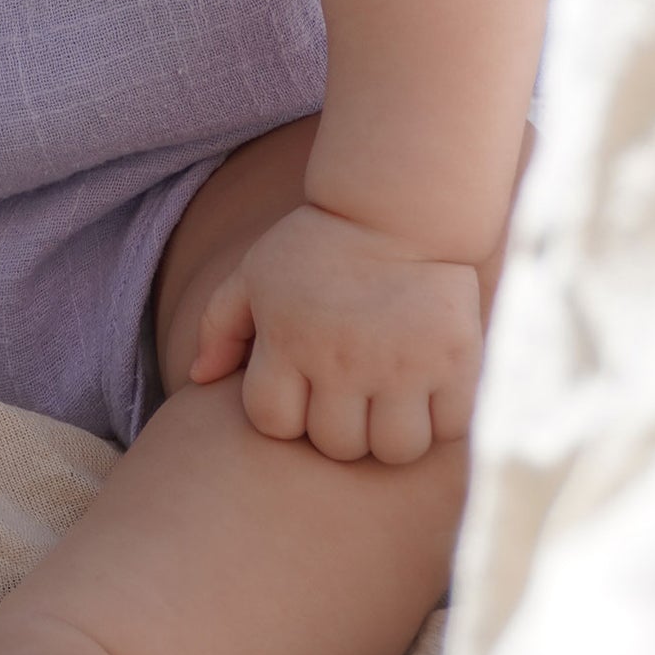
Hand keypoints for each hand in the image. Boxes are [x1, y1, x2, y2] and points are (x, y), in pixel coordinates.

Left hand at [188, 201, 483, 464]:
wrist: (396, 206)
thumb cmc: (318, 245)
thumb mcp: (255, 273)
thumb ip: (220, 324)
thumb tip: (198, 379)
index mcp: (289, 339)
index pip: (275, 422)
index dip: (287, 414)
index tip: (305, 389)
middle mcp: (343, 357)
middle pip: (338, 445)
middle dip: (341, 429)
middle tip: (353, 396)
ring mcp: (402, 362)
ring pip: (393, 448)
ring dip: (392, 433)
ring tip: (394, 401)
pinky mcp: (456, 360)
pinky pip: (449, 427)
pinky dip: (443, 420)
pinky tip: (433, 391)